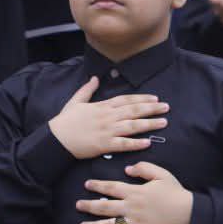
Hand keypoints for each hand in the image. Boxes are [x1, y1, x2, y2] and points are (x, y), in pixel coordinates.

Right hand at [48, 77, 169, 159]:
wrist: (55, 139)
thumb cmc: (65, 120)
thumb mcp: (76, 101)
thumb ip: (87, 89)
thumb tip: (95, 78)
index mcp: (102, 106)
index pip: (127, 99)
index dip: (142, 98)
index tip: (155, 98)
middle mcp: (108, 117)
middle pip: (134, 111)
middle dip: (152, 108)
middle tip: (167, 108)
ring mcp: (107, 131)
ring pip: (133, 126)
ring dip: (150, 124)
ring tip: (164, 122)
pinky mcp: (104, 145)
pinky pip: (124, 144)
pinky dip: (136, 143)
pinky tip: (148, 142)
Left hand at [77, 162, 192, 223]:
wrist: (188, 212)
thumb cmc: (174, 192)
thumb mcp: (161, 174)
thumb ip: (144, 168)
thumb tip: (127, 168)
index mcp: (135, 192)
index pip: (111, 188)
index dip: (98, 186)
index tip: (87, 185)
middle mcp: (131, 208)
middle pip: (105, 207)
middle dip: (89, 206)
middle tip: (78, 205)